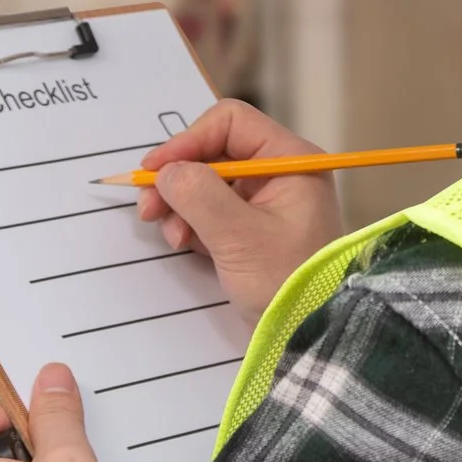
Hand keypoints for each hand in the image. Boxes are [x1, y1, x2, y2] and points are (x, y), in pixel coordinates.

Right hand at [139, 98, 344, 319]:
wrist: (314, 339)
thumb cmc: (288, 283)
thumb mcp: (239, 237)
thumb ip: (198, 195)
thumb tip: (165, 173)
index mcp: (291, 161)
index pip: (230, 123)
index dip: (188, 140)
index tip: (155, 170)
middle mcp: (280, 174)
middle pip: (213, 152)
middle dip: (178, 178)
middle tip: (148, 207)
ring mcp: (267, 203)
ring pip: (207, 183)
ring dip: (180, 204)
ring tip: (172, 236)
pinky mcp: (254, 230)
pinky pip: (212, 211)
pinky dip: (192, 223)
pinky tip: (186, 245)